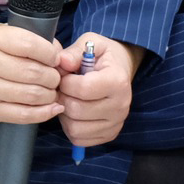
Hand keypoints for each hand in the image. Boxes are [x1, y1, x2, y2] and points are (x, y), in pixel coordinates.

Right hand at [0, 25, 63, 123]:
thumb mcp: (4, 33)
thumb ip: (32, 39)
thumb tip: (62, 56)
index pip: (30, 45)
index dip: (51, 53)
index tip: (56, 58)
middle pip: (33, 73)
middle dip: (53, 76)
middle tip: (56, 76)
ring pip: (30, 95)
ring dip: (50, 94)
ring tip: (52, 90)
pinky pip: (22, 116)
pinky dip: (43, 113)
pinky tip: (52, 107)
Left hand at [54, 34, 142, 148]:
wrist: (120, 70)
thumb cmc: (102, 56)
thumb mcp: (91, 43)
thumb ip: (75, 51)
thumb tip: (62, 62)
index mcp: (118, 81)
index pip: (83, 89)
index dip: (65, 82)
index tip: (64, 75)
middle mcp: (121, 105)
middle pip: (77, 110)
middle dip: (62, 97)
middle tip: (62, 88)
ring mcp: (116, 123)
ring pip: (75, 128)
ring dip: (64, 114)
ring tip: (68, 99)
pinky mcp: (109, 135)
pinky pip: (79, 139)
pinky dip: (69, 128)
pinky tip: (73, 113)